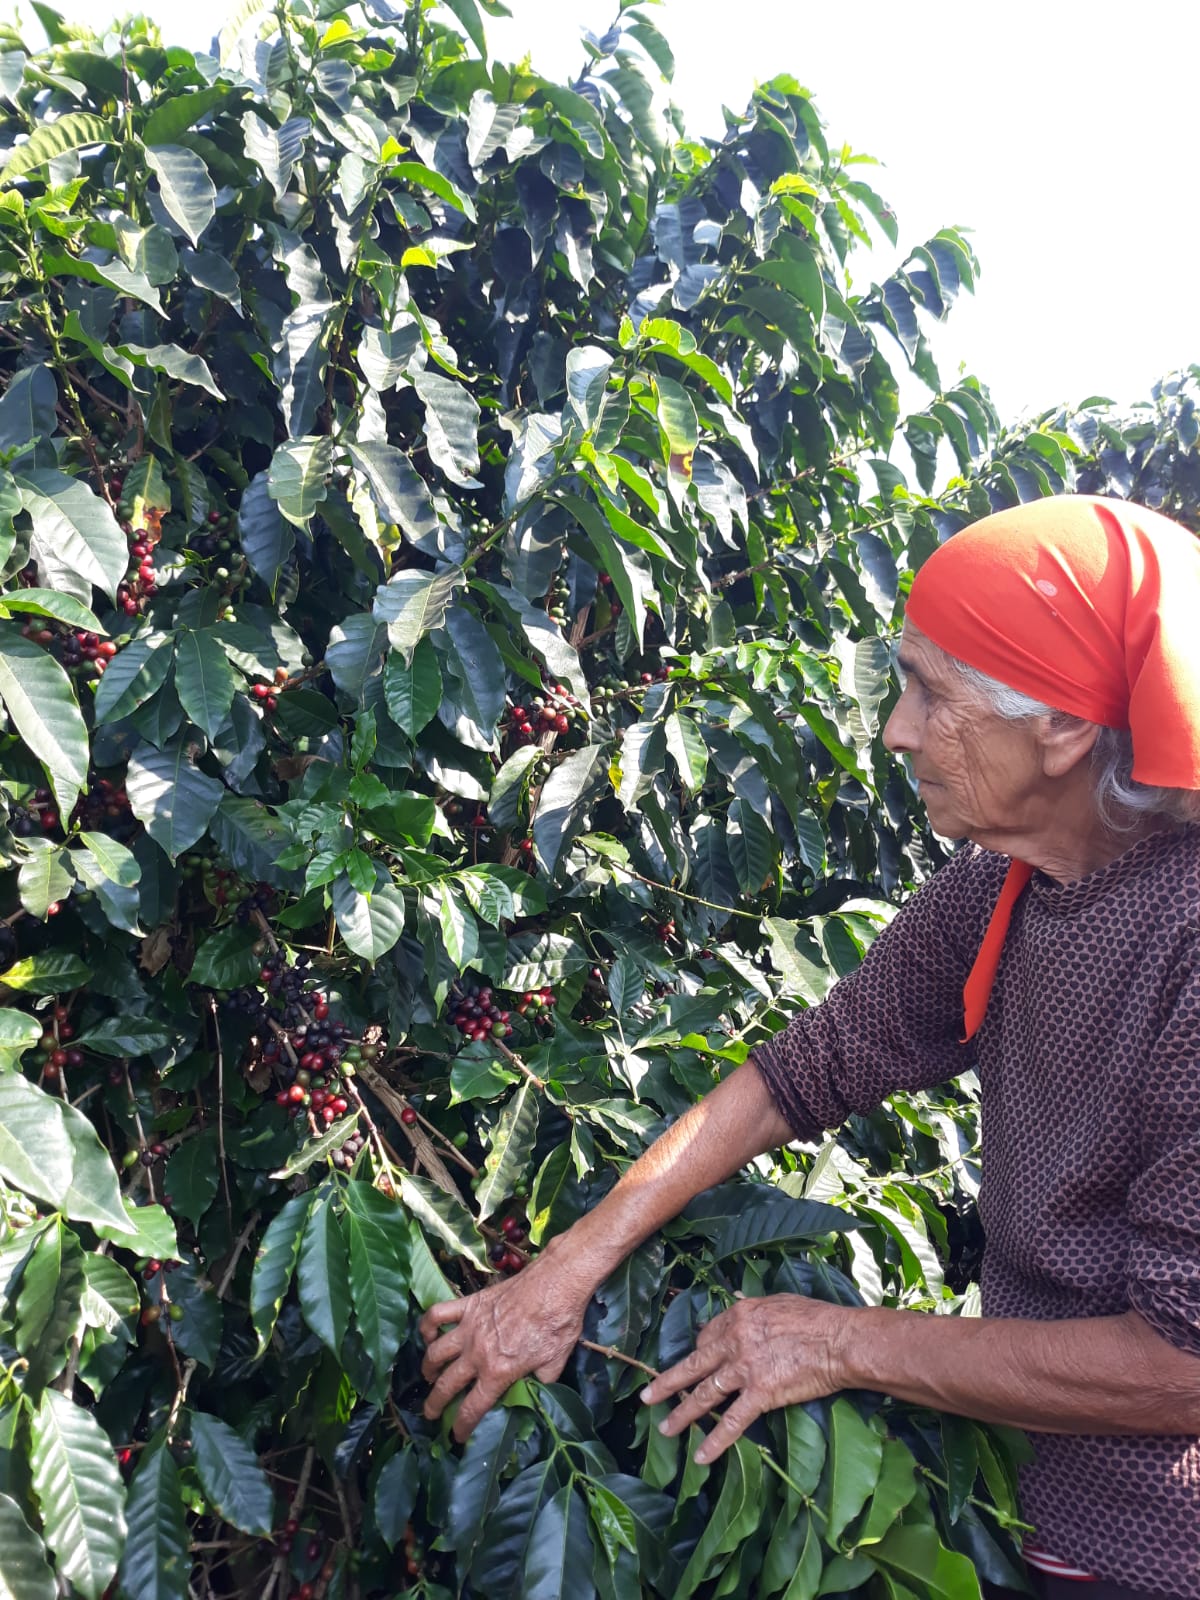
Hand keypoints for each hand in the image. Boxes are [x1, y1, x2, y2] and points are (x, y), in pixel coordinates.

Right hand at [419, 1250, 591, 1441]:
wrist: (556, 1283)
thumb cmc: (559, 1323)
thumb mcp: (555, 1363)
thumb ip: (540, 1383)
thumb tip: (533, 1392)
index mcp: (498, 1372)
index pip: (472, 1408)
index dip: (462, 1427)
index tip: (456, 1437)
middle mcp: (477, 1353)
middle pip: (446, 1385)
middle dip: (435, 1404)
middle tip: (431, 1413)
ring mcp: (469, 1327)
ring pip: (435, 1353)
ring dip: (428, 1368)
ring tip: (429, 1376)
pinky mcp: (469, 1304)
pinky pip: (437, 1314)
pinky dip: (427, 1325)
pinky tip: (428, 1334)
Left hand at [640, 1294, 856, 1464]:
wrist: (840, 1341)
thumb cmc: (816, 1319)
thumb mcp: (778, 1301)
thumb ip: (754, 1305)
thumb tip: (738, 1298)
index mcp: (738, 1315)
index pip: (706, 1336)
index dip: (698, 1352)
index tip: (694, 1363)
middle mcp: (734, 1340)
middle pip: (693, 1365)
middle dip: (668, 1383)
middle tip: (648, 1397)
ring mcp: (745, 1368)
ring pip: (704, 1394)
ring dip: (682, 1414)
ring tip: (665, 1428)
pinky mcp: (761, 1394)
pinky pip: (733, 1422)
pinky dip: (716, 1441)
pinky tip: (701, 1456)